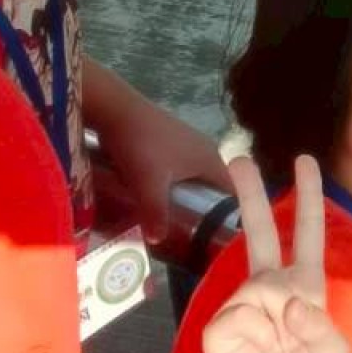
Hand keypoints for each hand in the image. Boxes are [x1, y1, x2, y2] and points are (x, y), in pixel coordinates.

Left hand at [96, 87, 230, 246]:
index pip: (234, 191)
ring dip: (193, 195)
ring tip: (181, 220)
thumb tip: (159, 242)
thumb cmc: (141, 146)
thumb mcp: (148, 184)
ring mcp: (189, 143)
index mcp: (211, 160)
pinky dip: (180, 183)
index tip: (223, 236)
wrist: (116, 110)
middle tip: (199, 235)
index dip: (232, 213)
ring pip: (198, 176)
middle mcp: (206, 150)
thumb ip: (156, 214)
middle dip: (210, 209)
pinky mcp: (172, 140)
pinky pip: (184, 168)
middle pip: (216, 185)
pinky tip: (162, 195)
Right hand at [202, 156, 348, 352]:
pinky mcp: (221, 326)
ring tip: (278, 349)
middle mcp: (272, 287)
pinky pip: (242, 314)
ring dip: (278, 319)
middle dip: (251, 193)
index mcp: (305, 287)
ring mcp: (243, 304)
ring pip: (263, 285)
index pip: (308, 233)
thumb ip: (321, 325)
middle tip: (236, 156)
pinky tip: (258, 352)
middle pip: (261, 230)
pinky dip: (258, 334)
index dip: (308, 198)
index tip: (304, 161)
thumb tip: (289, 305)